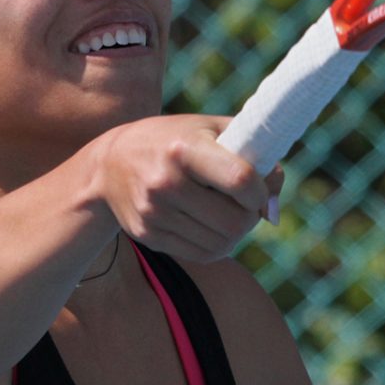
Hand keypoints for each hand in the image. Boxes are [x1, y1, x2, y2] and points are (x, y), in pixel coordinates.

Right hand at [94, 115, 283, 262]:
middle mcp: (165, 182)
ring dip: (236, 233)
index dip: (261, 191)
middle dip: (251, 217)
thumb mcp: (212, 130)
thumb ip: (255, 156)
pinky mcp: (148, 236)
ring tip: (226, 212)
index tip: (258, 189)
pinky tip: (210, 225)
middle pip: (235, 222)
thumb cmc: (175, 140)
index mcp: (184, 148)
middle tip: (246, 205)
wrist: (111, 163)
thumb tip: (272, 208)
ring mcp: (154, 213)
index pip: (241, 180)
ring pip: (223, 244)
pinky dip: (217, 245)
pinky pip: (203, 254)